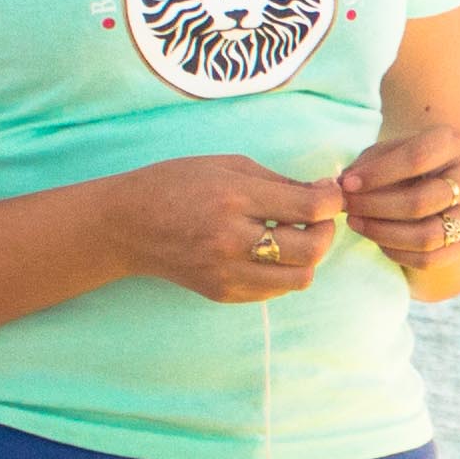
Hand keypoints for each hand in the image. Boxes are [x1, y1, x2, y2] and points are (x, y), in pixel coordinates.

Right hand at [113, 153, 344, 304]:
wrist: (127, 225)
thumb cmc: (176, 184)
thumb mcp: (227, 165)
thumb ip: (279, 182)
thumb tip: (323, 195)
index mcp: (234, 198)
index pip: (308, 210)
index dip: (332, 202)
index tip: (330, 194)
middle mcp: (232, 240)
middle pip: (311, 250)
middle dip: (326, 232)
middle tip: (316, 218)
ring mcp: (226, 272)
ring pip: (299, 279)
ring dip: (307, 257)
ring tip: (291, 236)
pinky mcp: (221, 293)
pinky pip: (274, 291)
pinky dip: (282, 272)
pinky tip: (268, 252)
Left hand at [336, 123, 459, 269]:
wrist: (445, 181)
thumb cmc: (407, 162)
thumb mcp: (389, 150)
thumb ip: (367, 163)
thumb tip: (344, 185)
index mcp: (453, 143)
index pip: (416, 158)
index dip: (378, 174)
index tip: (346, 184)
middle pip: (420, 201)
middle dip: (375, 206)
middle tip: (346, 206)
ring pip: (426, 235)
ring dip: (382, 233)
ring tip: (356, 222)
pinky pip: (429, 258)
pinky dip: (397, 252)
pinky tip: (377, 240)